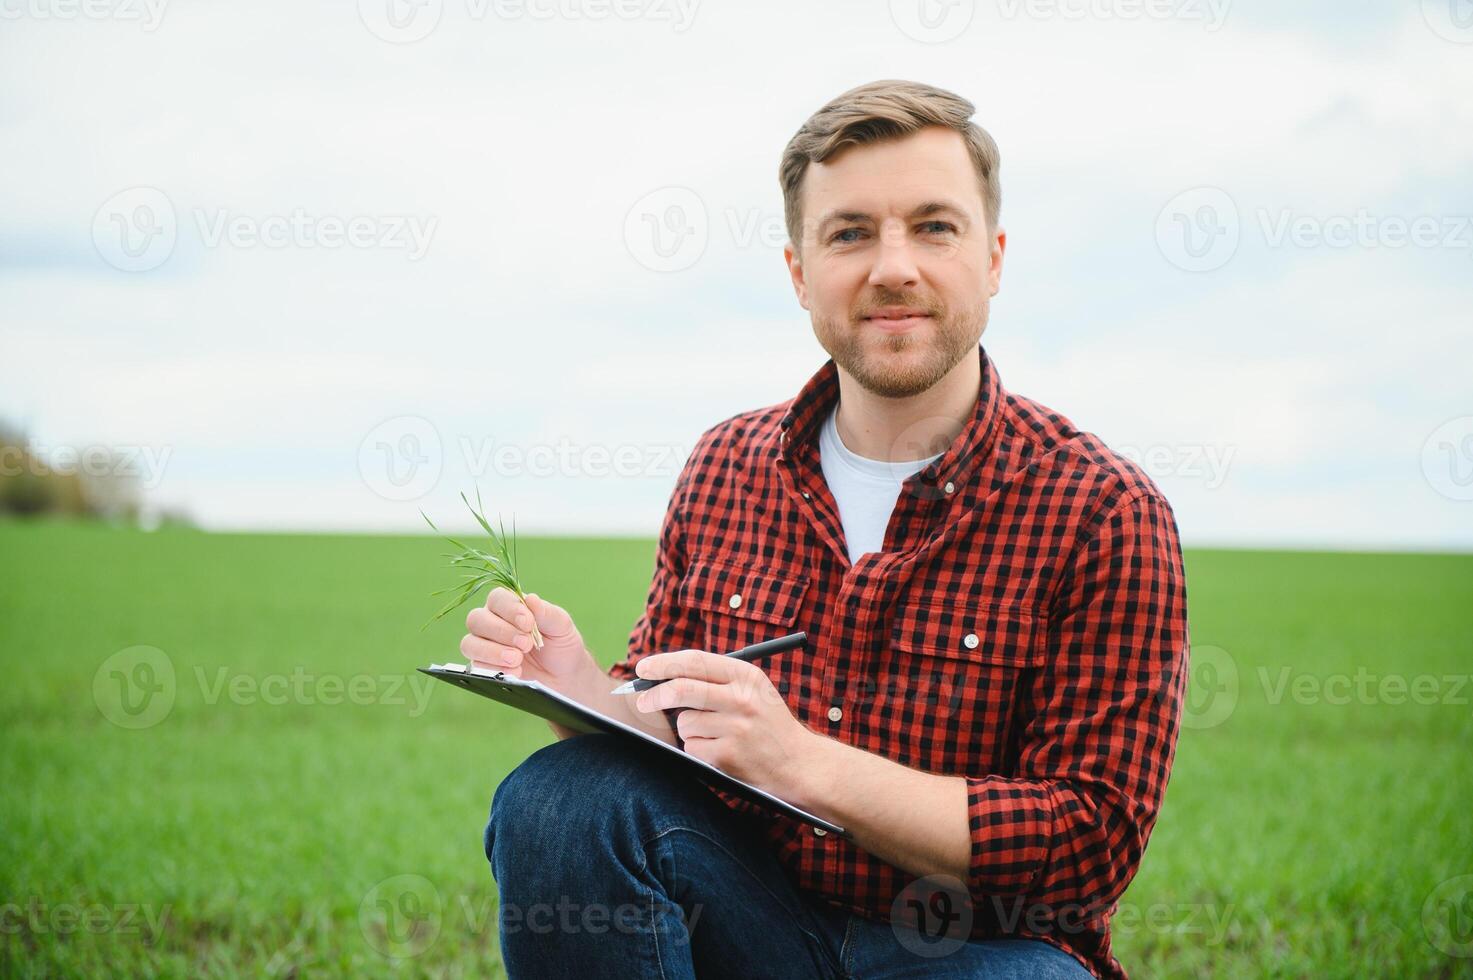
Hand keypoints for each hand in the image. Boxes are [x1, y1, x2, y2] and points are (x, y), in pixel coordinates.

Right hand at [461, 587, 593, 684]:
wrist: (564, 677)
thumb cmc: (561, 645)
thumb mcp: (562, 626)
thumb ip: (547, 612)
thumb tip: (530, 598)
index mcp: (509, 605)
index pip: (497, 598)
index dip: (509, 609)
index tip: (528, 623)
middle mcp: (491, 622)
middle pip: (477, 619)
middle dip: (502, 632)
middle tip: (526, 644)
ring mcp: (483, 645)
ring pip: (470, 643)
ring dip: (493, 652)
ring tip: (517, 659)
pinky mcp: (483, 667)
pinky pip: (476, 666)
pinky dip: (494, 669)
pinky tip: (515, 672)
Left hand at [630, 650, 819, 798]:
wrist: (801, 764)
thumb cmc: (769, 725)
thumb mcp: (754, 691)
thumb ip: (716, 680)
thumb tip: (664, 676)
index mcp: (747, 675)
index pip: (695, 661)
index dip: (664, 663)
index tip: (643, 667)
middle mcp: (742, 698)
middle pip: (681, 689)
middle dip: (654, 695)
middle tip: (641, 701)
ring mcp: (736, 727)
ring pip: (684, 722)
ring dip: (689, 729)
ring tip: (715, 735)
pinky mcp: (728, 755)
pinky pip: (692, 747)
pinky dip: (698, 749)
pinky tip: (721, 751)